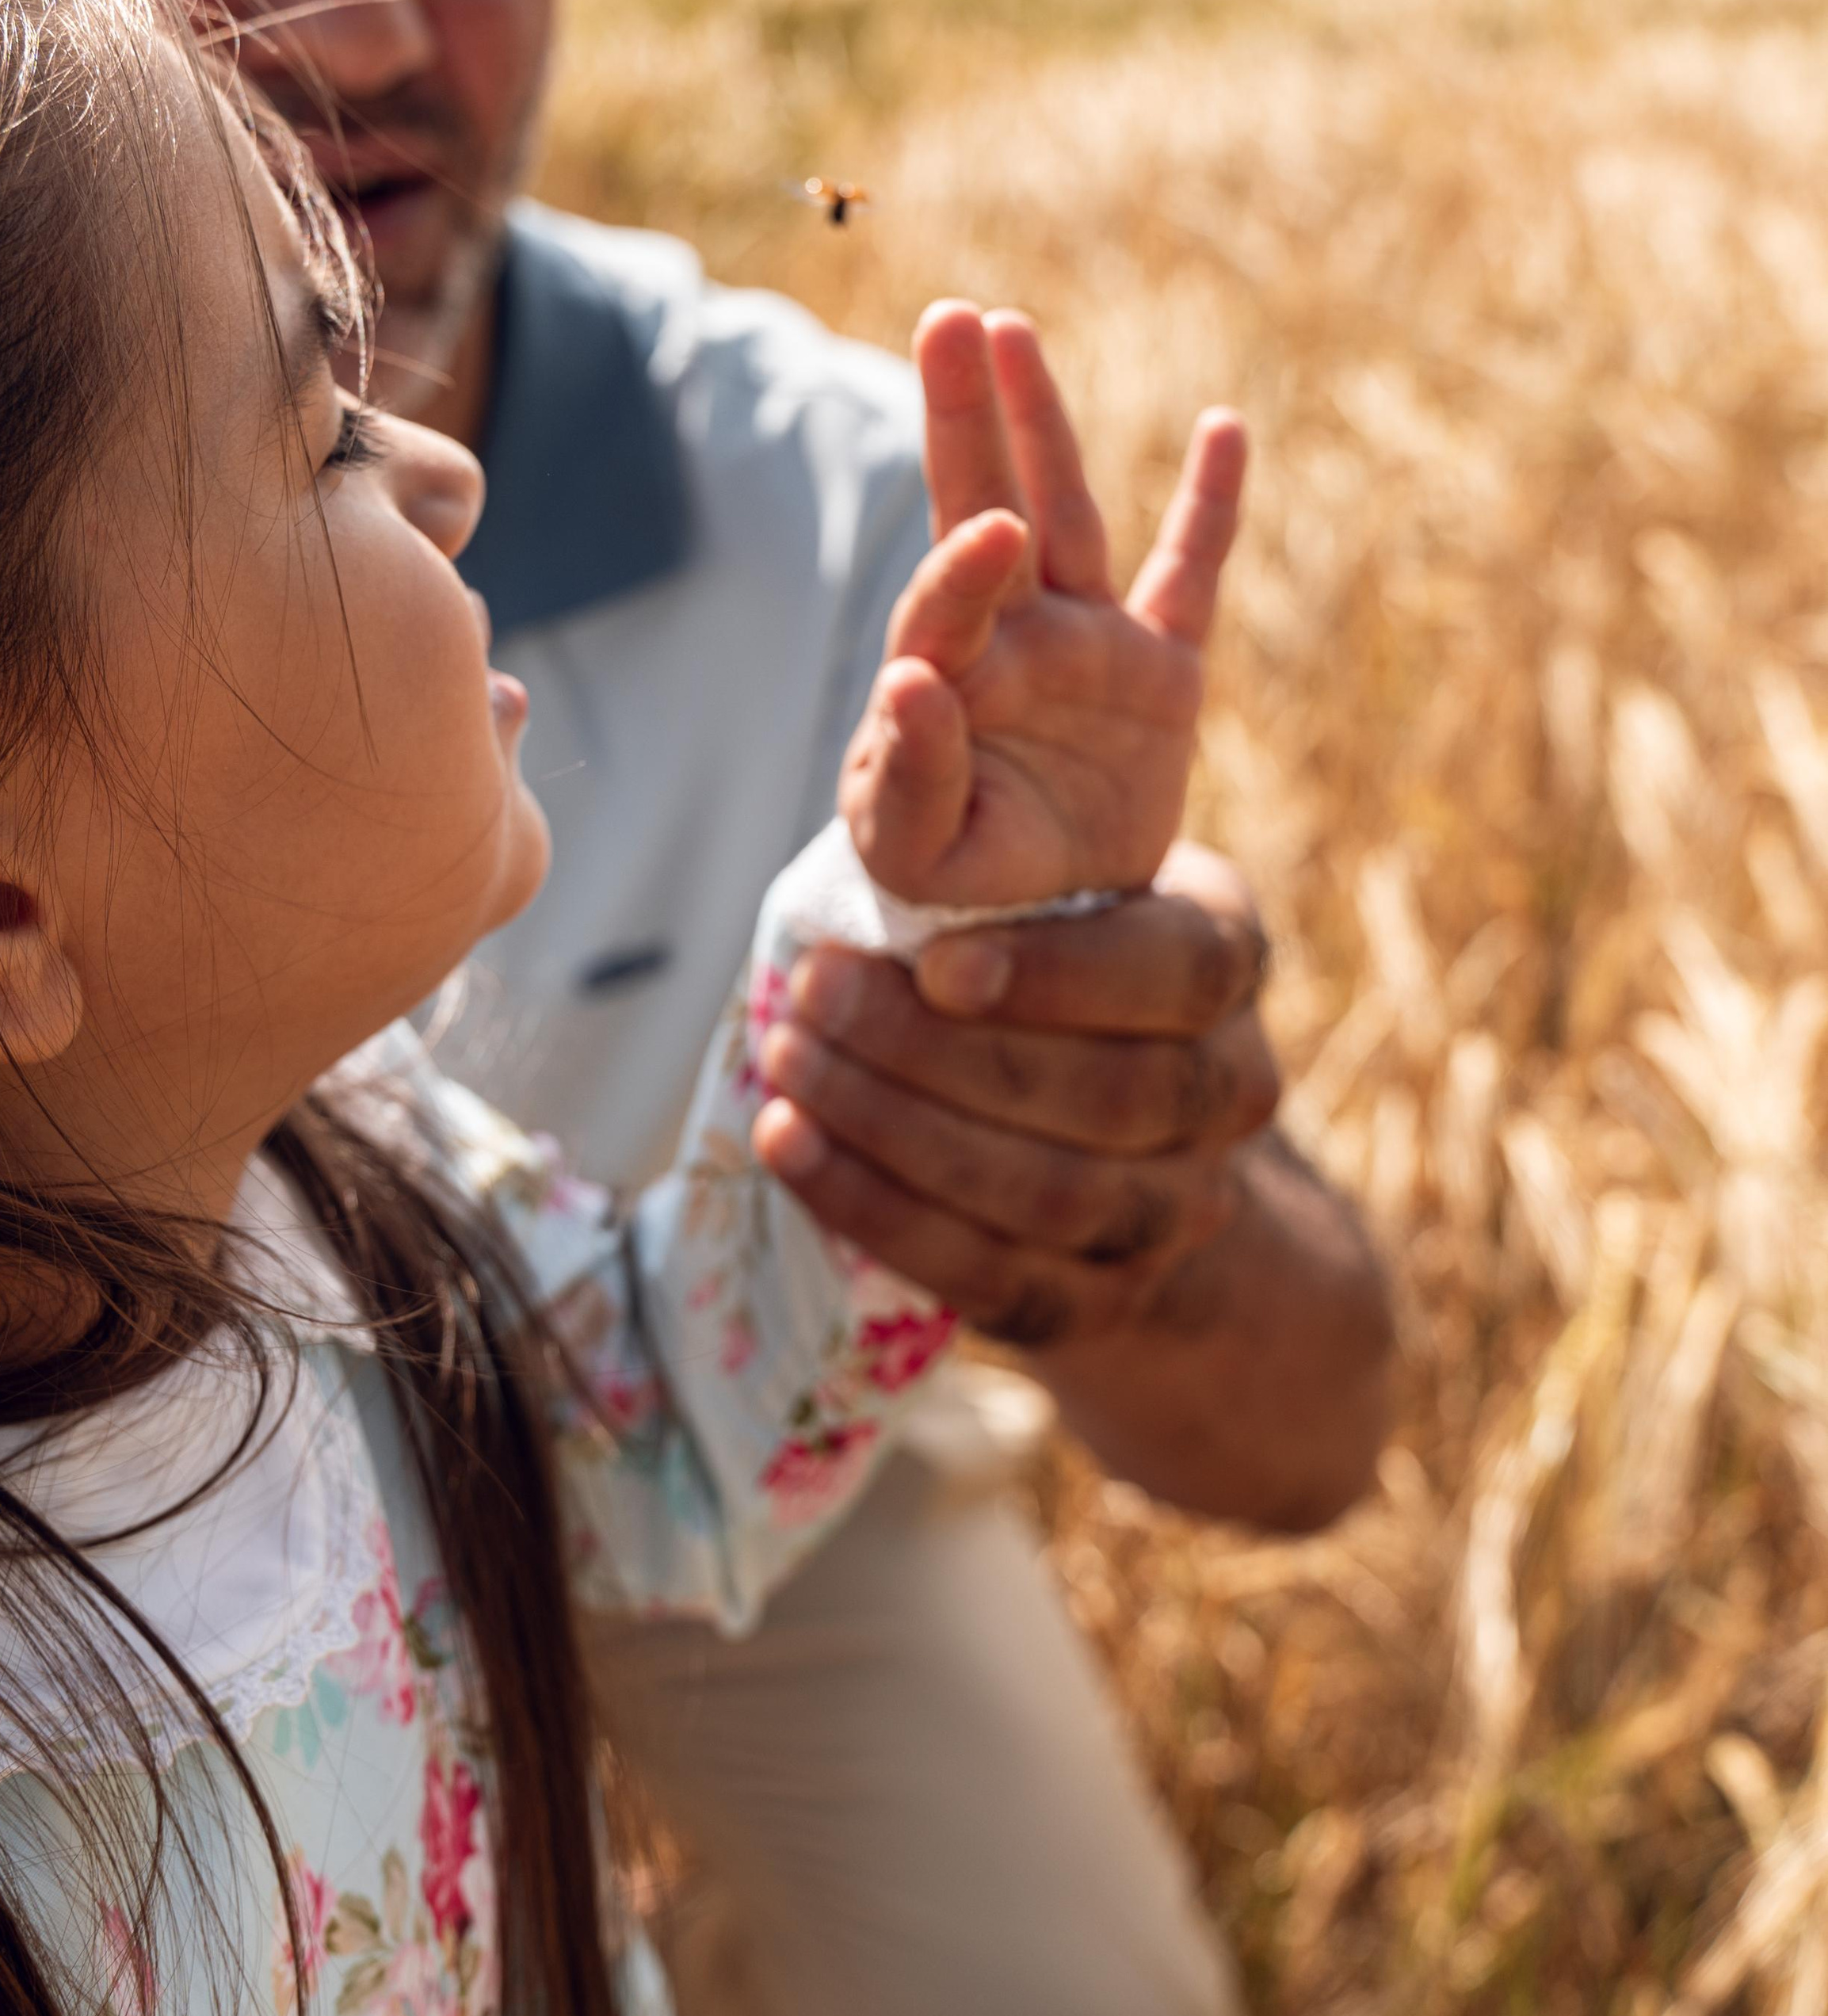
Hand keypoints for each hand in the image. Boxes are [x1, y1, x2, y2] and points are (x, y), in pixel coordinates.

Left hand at [755, 844, 1277, 1346]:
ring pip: (1045, 1196)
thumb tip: (905, 715)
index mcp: (1227, 961)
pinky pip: (988, 1276)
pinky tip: (788, 1145)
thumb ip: (1009, 838)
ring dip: (892, 1128)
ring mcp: (1174, 1212)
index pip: (1182, 972)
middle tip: (811, 991)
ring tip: (785, 1063)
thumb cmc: (1057, 957)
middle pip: (1104, 1096)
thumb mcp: (1066, 879)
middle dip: (936, 1050)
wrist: (1133, 1146)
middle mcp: (1229, 1094)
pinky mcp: (1096, 1300)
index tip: (935, 960)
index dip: (1060, 975)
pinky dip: (874, 1210)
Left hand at [839, 303, 1245, 906]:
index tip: (990, 539)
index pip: (943, 605)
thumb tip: (910, 681)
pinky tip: (1224, 427)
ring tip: (1008, 329)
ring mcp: (1085, 642)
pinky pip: (1189, 576)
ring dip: (1040, 423)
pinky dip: (1211, 506)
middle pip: (982, 506)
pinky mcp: (1160, 672)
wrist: (1036, 916)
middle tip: (950, 321)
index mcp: (945, 676)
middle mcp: (1010, 636)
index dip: (960, 571)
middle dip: (964, 416)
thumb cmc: (952, 880)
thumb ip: (905, 777)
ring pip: (1067, 514)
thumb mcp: (913, 853)